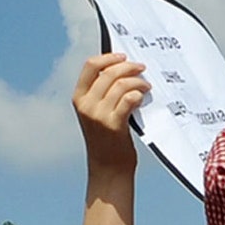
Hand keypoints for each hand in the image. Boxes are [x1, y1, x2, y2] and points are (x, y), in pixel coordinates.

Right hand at [73, 53, 147, 173]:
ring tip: (146, 86)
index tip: (124, 56)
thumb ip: (103, 93)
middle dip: (128, 66)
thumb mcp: (97, 112)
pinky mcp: (113, 124)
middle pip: (108, 72)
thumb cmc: (107, 138)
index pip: (90, 66)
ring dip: (137, 81)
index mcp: (79, 98)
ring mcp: (98, 115)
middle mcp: (85, 105)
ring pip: (120, 84)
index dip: (108, 57)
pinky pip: (128, 99)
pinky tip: (142, 98)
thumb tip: (123, 69)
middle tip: (142, 68)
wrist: (108, 168)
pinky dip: (138, 94)